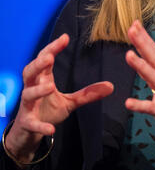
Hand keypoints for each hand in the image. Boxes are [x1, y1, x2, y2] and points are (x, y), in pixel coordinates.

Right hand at [6, 34, 113, 162]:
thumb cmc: (47, 110)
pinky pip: (32, 123)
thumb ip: (87, 93)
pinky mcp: (27, 123)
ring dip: (37, 90)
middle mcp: (32, 88)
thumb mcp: (70, 101)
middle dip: (38, 64)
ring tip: (50, 87)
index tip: (65, 37)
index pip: (45, 59)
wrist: (29, 132)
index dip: (53, 48)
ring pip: (27, 94)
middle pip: (29, 71)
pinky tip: (51, 130)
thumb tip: (111, 86)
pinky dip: (40, 126)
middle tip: (49, 58)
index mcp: (43, 79)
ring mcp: (28, 106)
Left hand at [125, 20, 154, 161]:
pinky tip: (128, 103)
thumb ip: (154, 76)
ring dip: (141, 66)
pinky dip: (141, 105)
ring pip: (153, 78)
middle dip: (142, 43)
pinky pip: (152, 108)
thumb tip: (141, 63)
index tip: (134, 24)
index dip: (145, 38)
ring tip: (128, 55)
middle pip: (154, 58)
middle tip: (131, 29)